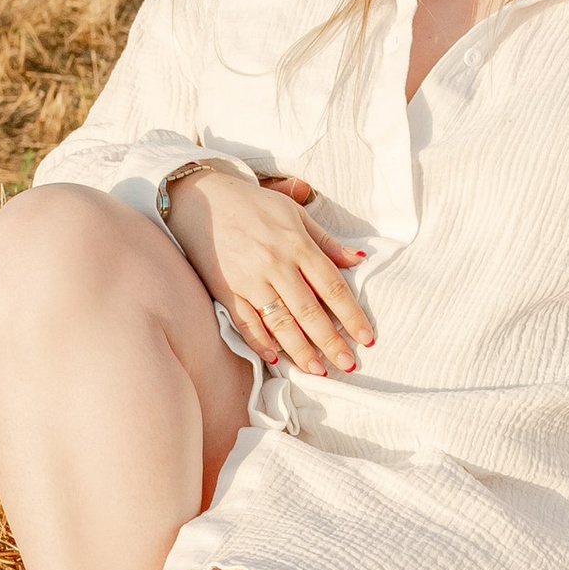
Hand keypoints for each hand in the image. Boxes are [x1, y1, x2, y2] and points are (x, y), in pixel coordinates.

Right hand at [166, 168, 372, 378]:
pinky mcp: (225, 290)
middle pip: (309, 311)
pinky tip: (276, 359)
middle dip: (331, 341)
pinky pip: (245, 322)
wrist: (201, 199)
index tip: (367, 337)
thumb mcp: (294, 213)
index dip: (352, 315)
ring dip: (301, 350)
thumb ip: (326, 241)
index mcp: (297, 245)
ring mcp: (249, 280)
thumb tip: (359, 259)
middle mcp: (275, 264)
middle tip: (348, 364)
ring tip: (317, 370)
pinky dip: (260, 342)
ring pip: (280, 322)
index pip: (332, 287)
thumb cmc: (253, 204)